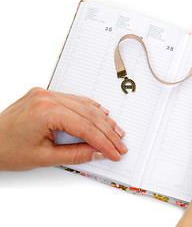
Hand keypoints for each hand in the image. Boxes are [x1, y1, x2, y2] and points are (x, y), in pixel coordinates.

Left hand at [0, 87, 126, 170]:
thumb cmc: (6, 149)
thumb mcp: (44, 158)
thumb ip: (76, 155)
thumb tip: (99, 152)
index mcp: (46, 111)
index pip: (85, 127)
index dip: (104, 142)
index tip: (115, 152)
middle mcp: (48, 97)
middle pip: (88, 114)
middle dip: (107, 132)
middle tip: (120, 144)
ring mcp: (46, 94)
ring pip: (84, 105)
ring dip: (102, 120)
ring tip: (116, 132)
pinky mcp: (46, 95)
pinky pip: (74, 100)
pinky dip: (90, 109)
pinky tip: (101, 114)